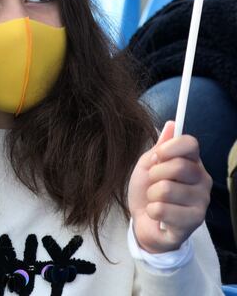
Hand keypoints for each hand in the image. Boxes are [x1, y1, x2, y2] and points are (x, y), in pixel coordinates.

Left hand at [128, 121, 211, 252]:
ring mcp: (201, 202)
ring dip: (152, 195)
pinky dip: (152, 211)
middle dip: (155, 175)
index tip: (157, 156)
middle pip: (178, 166)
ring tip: (156, 200)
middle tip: (153, 184)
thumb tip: (172, 123)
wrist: (144, 222)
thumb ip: (160, 147)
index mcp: (192, 163)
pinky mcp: (194, 221)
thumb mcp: (147, 166)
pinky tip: (158, 215)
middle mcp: (203, 180)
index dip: (170, 147)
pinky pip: (162, 209)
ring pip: (167, 189)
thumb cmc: (147, 191)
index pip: (190, 143)